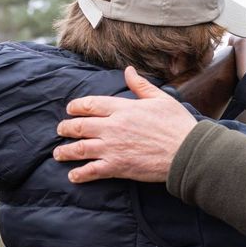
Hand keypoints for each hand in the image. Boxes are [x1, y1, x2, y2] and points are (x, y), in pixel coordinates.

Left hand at [54, 66, 196, 182]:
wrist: (186, 152)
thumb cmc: (177, 124)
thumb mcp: (160, 99)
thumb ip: (140, 85)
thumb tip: (128, 70)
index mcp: (123, 108)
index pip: (90, 104)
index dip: (76, 107)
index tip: (70, 110)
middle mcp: (113, 127)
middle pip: (79, 126)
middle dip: (66, 128)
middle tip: (61, 130)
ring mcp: (112, 148)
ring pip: (80, 148)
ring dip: (66, 151)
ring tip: (59, 153)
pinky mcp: (117, 167)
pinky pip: (91, 170)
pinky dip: (80, 173)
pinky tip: (73, 175)